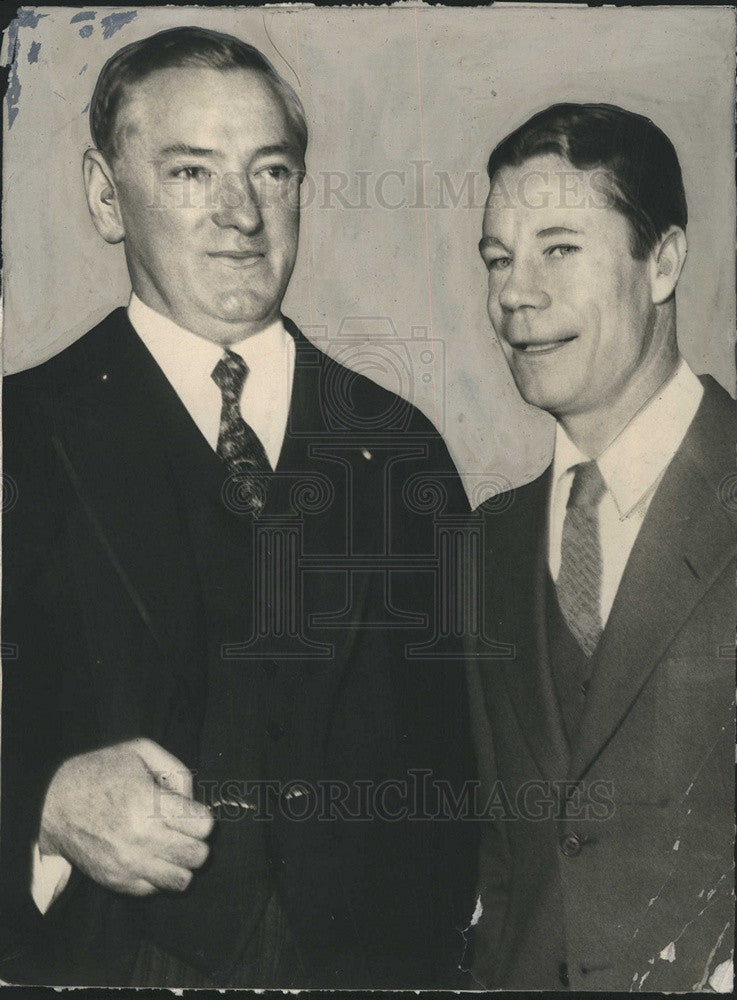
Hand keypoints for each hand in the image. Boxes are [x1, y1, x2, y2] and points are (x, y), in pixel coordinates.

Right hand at [38, 738, 213, 895]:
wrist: (52, 805)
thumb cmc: (99, 773)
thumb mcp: (139, 751)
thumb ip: (176, 770)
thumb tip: (192, 799)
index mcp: (148, 804)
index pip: (203, 826)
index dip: (201, 816)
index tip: (189, 812)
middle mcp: (141, 839)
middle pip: (198, 855)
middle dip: (196, 840)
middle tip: (182, 830)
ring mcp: (128, 864)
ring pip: (182, 880)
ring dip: (182, 863)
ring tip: (170, 847)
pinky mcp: (116, 882)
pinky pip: (155, 890)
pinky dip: (159, 876)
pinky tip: (150, 857)